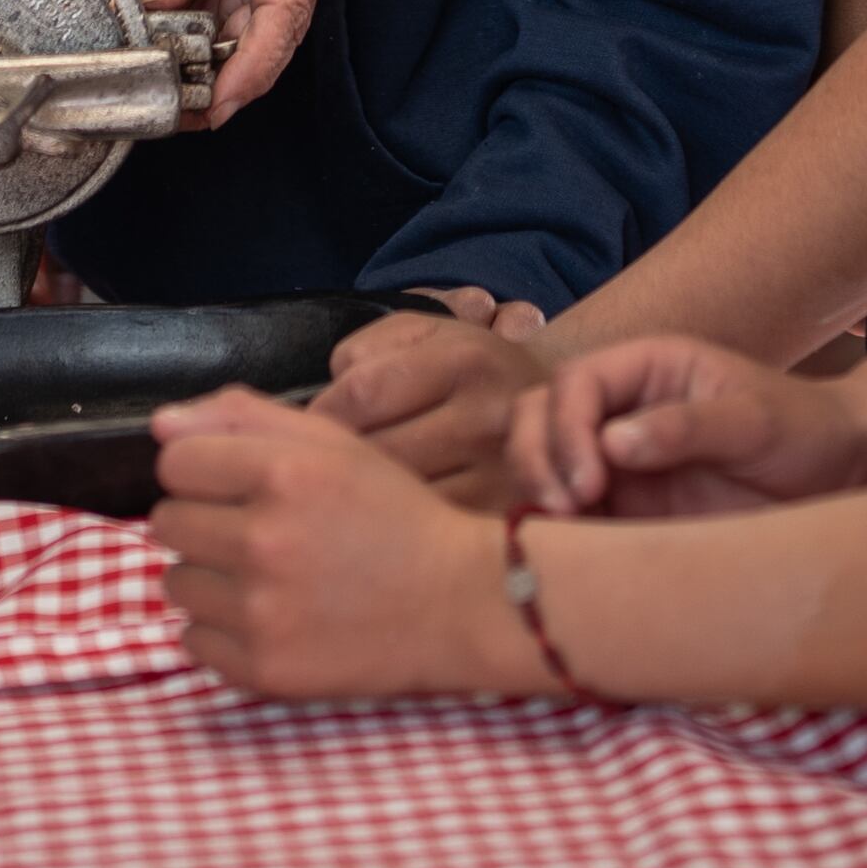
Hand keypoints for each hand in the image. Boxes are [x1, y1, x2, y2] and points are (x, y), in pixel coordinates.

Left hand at [119, 0, 330, 122]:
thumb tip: (151, 16)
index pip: (285, 18)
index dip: (252, 70)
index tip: (215, 105)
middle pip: (261, 35)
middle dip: (221, 76)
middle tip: (175, 111)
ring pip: (230, 33)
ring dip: (197, 63)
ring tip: (159, 96)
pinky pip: (203, 15)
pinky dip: (179, 38)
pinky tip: (153, 59)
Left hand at [151, 386, 547, 700]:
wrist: (461, 602)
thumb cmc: (396, 514)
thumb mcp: (334, 444)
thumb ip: (244, 417)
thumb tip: (162, 425)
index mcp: (281, 472)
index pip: (174, 464)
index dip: (202, 471)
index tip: (235, 485)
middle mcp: (263, 540)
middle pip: (166, 523)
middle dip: (203, 521)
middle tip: (257, 532)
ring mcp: (261, 612)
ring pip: (174, 584)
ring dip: (209, 578)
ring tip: (266, 578)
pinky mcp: (264, 669)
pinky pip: (193, 642)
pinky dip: (221, 632)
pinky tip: (270, 619)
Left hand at [313, 302, 550, 506]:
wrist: (556, 415)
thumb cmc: (470, 370)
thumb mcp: (426, 333)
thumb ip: (368, 348)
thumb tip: (329, 392)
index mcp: (465, 360)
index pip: (362, 392)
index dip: (321, 411)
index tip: (310, 423)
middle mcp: (487, 417)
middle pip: (376, 451)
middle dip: (336, 459)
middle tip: (325, 463)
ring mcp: (499, 475)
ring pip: (396, 499)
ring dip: (363, 497)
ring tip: (354, 489)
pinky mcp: (500, 519)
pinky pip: (424, 534)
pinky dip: (398, 528)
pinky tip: (391, 514)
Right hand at [513, 333, 866, 520]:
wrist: (837, 476)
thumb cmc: (802, 429)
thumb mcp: (755, 419)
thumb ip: (687, 425)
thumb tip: (613, 443)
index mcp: (644, 368)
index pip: (575, 383)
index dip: (567, 427)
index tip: (590, 482)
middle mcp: (618, 409)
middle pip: (537, 417)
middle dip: (537, 459)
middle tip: (565, 510)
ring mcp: (616, 460)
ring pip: (543, 465)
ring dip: (538, 495)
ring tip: (564, 538)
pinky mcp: (624, 509)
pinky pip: (572, 517)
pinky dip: (558, 535)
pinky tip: (576, 562)